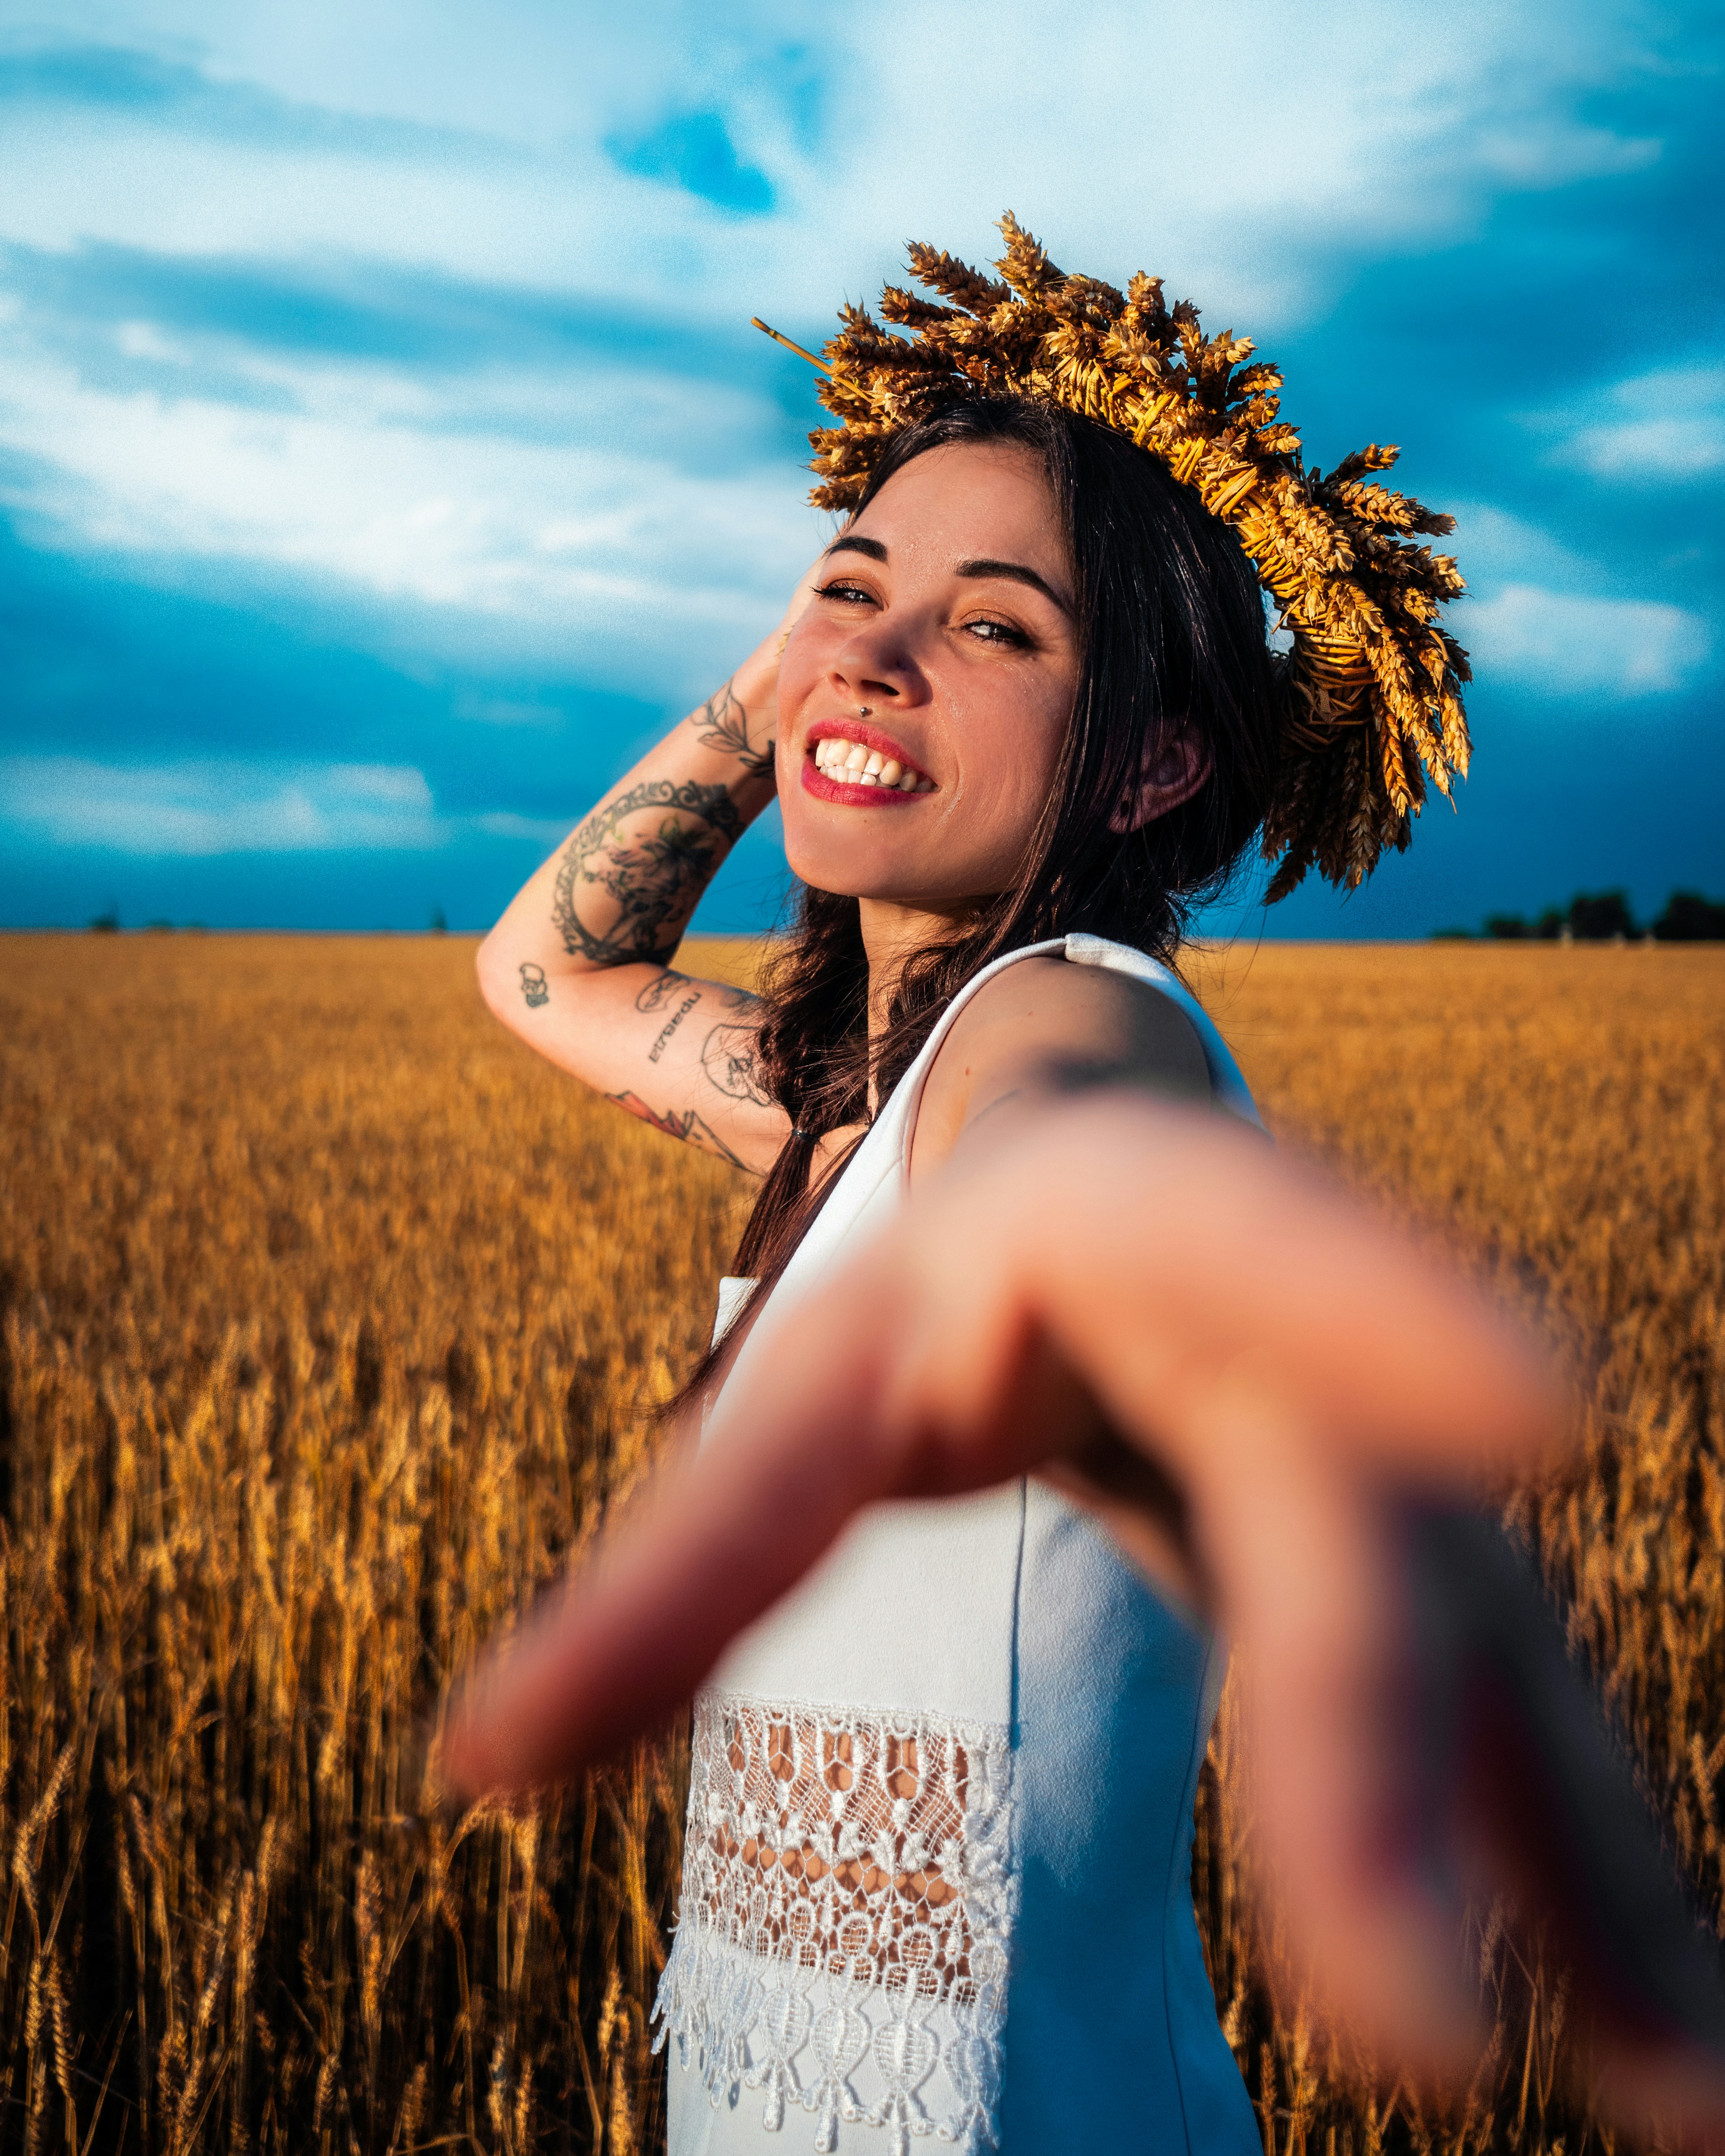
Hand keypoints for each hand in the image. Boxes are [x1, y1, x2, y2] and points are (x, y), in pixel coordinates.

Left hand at [440, 1095, 1722, 2136]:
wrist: (1106, 1195)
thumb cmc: (941, 1293)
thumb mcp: (812, 1394)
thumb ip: (674, 1576)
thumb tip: (467, 1774)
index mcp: (1145, 1231)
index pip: (1251, 1250)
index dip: (1384, 1310)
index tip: (1542, 1413)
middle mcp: (1306, 1341)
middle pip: (1356, 1533)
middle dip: (1378, 1752)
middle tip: (1405, 2026)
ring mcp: (1390, 1470)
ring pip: (1491, 1662)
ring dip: (1586, 1880)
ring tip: (1682, 2109)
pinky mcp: (1427, 1589)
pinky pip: (1519, 1741)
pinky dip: (1597, 1893)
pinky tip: (1670, 2074)